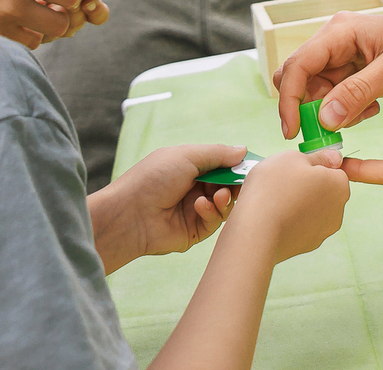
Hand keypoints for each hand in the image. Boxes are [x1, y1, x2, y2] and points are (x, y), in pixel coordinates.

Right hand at [0, 0, 108, 49]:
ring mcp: (0, 21)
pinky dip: (29, 34)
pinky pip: (27, 43)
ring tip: (32, 12)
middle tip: (50, 6)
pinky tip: (18, 19)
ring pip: (44, 38)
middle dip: (62, 18)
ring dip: (44, 28)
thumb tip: (91, 6)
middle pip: (62, 25)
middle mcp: (14, 2)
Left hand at [90, 143, 245, 272]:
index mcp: (191, 167)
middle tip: (241, 182)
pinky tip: (201, 206)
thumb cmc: (153, 178)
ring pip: (225, 205)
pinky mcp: (194, 232)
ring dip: (225, 198)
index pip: (223, 165)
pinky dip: (212, 212)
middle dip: (236, 183)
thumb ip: (218, 154)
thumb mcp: (187, 156)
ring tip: (218, 196)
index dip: (238, 165)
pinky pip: (215, 222)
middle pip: (228, 185)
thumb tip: (244, 150)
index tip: (253, 165)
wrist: (129, 214)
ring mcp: (195, 210)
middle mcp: (195, 188)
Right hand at [232, 150, 349, 263]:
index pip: (332, 169)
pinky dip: (292, 221)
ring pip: (313, 209)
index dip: (312, 166)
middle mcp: (338, 209)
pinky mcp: (308, 245)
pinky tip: (276, 218)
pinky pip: (302, 226)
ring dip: (300, 204)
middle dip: (308, 186)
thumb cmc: (273, 190)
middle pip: (324, 190)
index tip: (295, 169)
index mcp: (339, 185)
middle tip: (283, 183)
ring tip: (276, 202)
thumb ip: (319, 157)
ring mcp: (324, 230)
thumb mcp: (293, 158)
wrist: (255, 232)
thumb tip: (335, 158)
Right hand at [274, 9, 382, 136]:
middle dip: (309, 108)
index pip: (297, 65)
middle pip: (298, 78)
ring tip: (367, 112)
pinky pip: (332, 94)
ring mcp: (338, 53)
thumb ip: (358, 92)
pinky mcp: (346, 67)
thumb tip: (324, 119)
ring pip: (314, 90)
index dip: (289, 100)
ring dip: (332, 110)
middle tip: (330, 131)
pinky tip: (372, 106)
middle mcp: (332, 39)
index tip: (293, 131)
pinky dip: (345, 108)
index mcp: (340, 31)